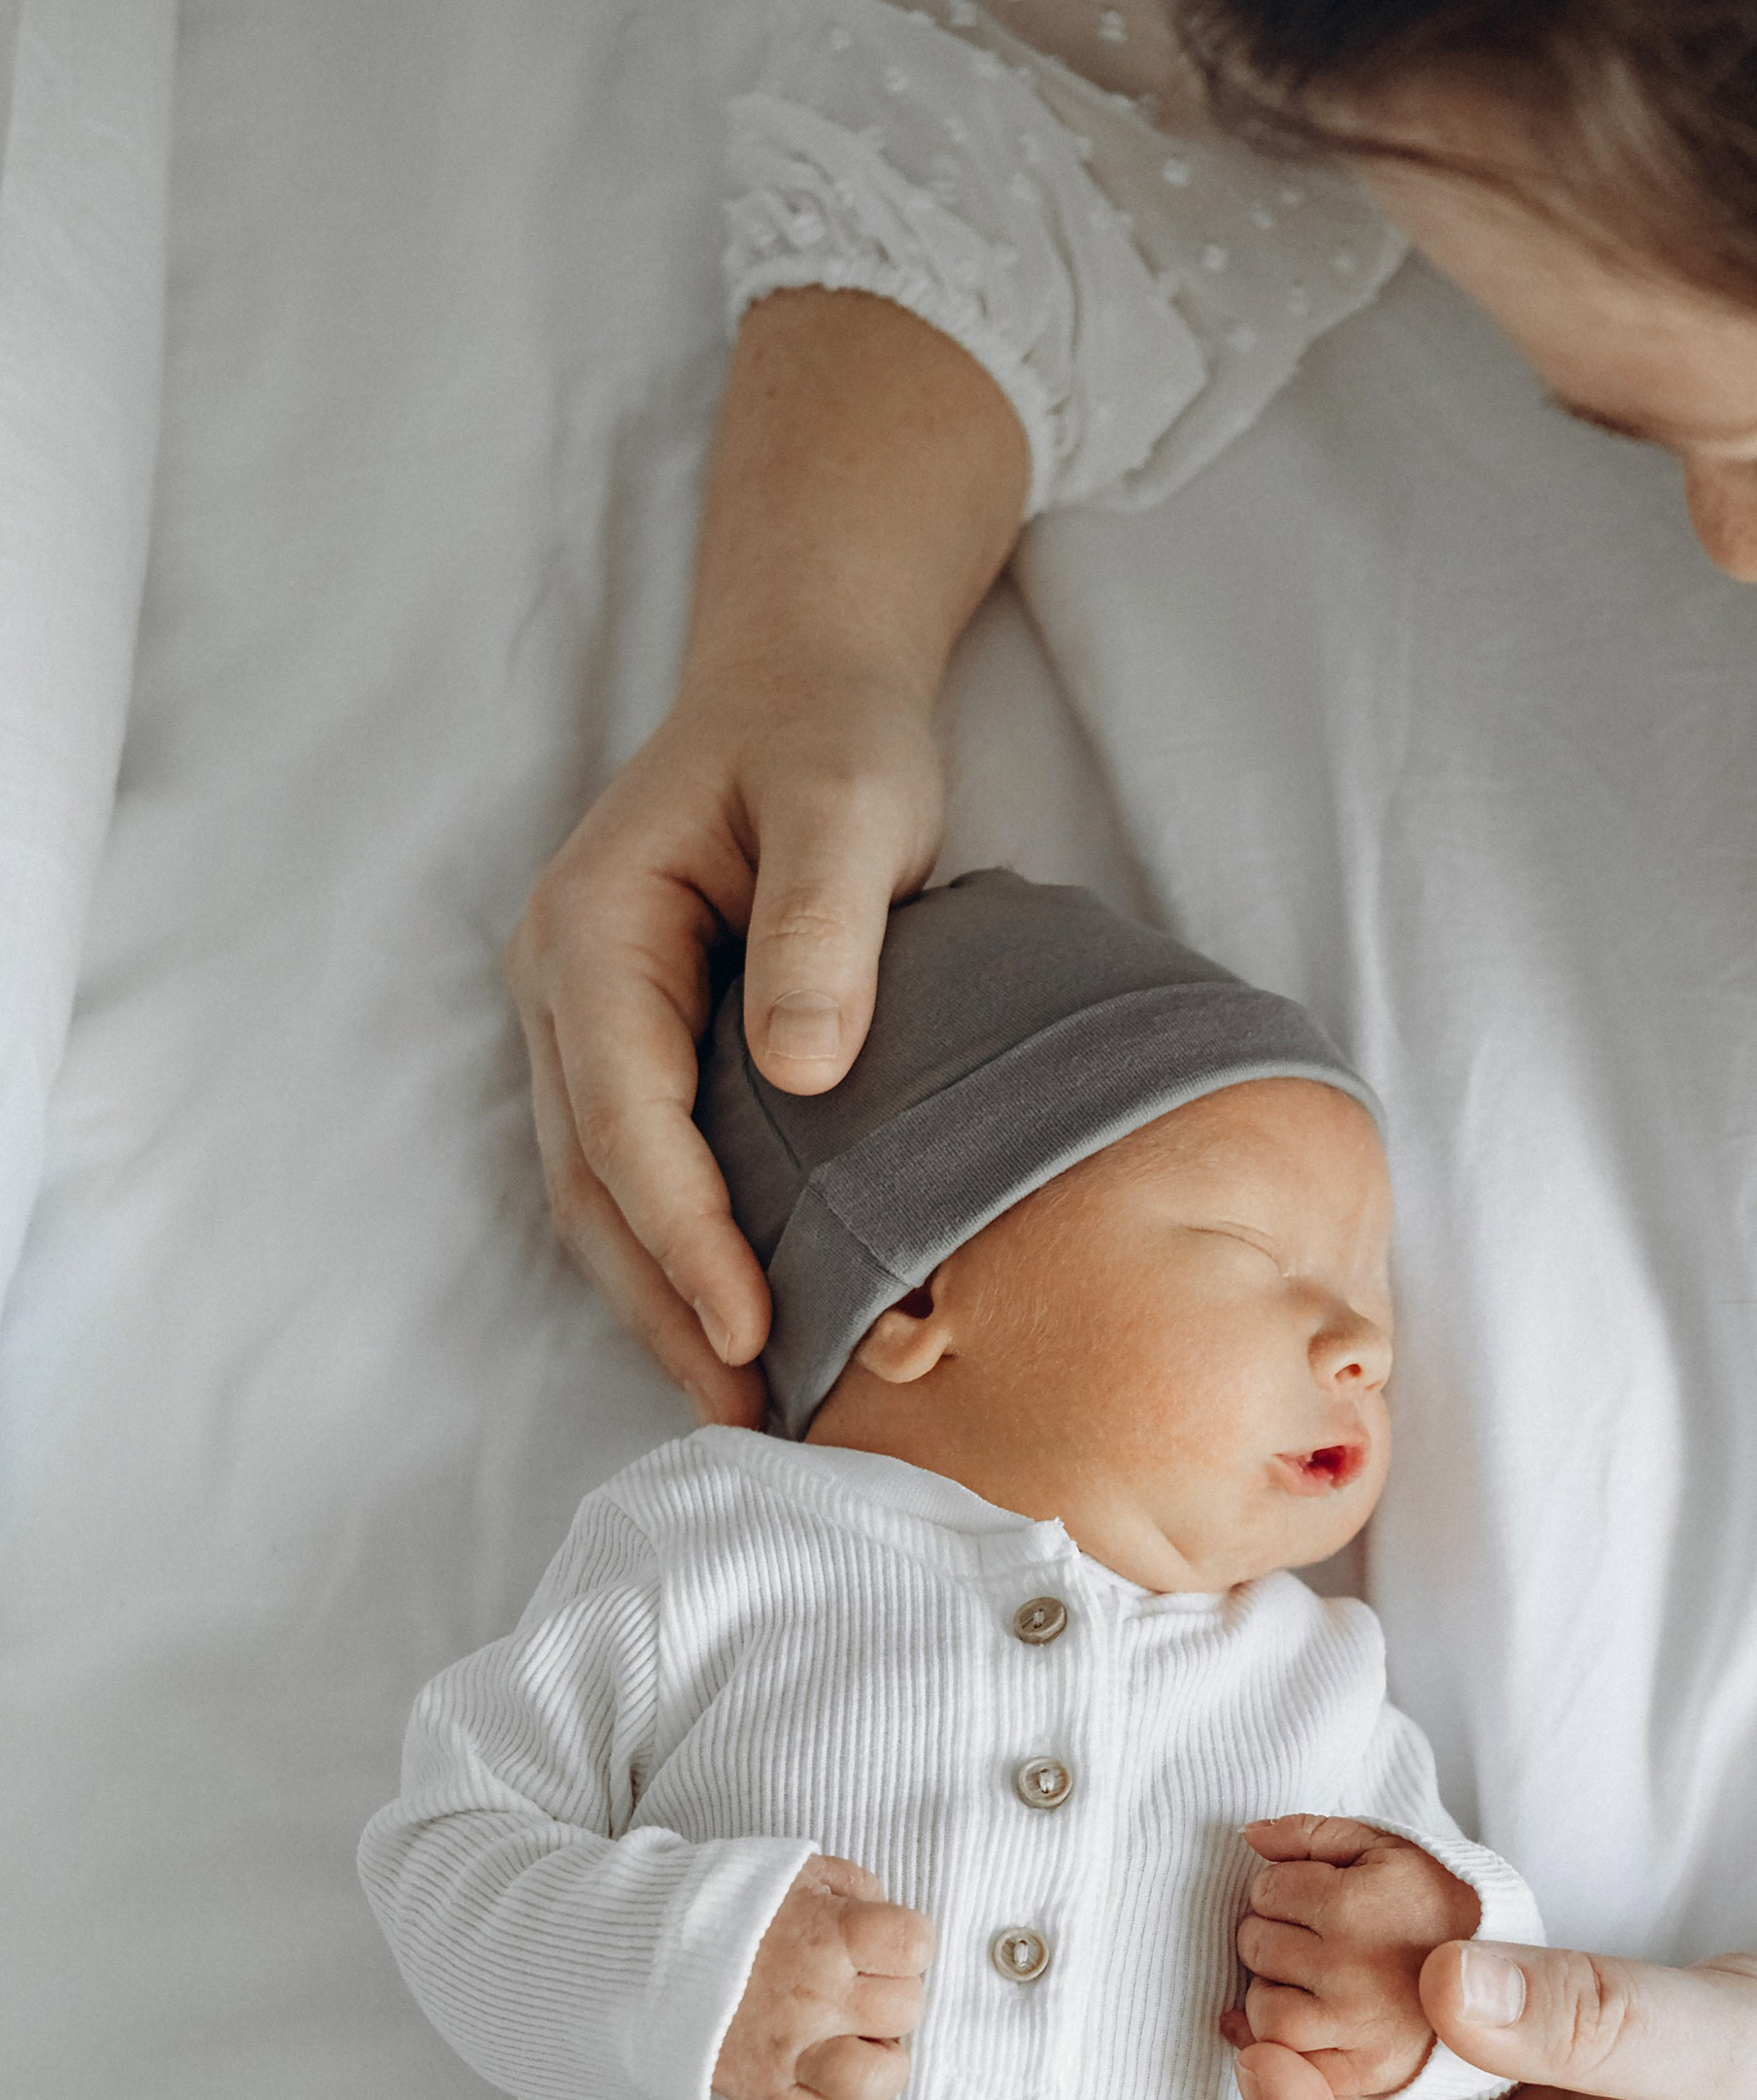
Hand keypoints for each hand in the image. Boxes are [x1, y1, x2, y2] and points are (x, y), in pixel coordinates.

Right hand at [507, 292, 1026, 1421]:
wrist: (808, 684)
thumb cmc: (831, 737)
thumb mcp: (850, 803)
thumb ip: (826, 927)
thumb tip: (802, 1067)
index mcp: (596, 929)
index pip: (625, 1115)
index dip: (682, 1234)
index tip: (746, 1328)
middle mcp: (563, 987)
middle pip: (591, 1182)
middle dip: (659, 1305)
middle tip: (743, 1415)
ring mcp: (585, 1026)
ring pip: (600, 1196)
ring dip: (660, 1303)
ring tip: (742, 1405)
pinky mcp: (633, 1053)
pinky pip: (637, 1176)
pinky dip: (678, 1260)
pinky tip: (744, 1329)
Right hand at [713, 1857, 934, 2099]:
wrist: (635, 1949)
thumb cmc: (721, 1906)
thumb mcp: (791, 1871)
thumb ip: (850, 1888)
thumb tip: (883, 1913)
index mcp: (827, 1934)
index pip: (915, 1944)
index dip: (909, 1943)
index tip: (885, 1944)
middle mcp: (814, 1996)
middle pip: (906, 2009)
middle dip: (893, 1995)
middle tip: (864, 1988)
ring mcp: (787, 2051)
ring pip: (875, 2079)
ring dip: (880, 2060)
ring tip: (859, 2041)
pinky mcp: (760, 2091)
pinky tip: (828, 2075)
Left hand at [1225, 1816, 1480, 2099]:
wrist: (1516, 1982)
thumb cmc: (1444, 1906)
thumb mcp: (1391, 1849)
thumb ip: (1314, 1834)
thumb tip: (1251, 1836)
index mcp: (1355, 1905)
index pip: (1267, 1890)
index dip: (1283, 1889)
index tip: (1314, 1898)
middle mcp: (1350, 1968)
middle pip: (1257, 1945)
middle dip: (1274, 1934)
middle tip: (1313, 1939)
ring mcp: (1356, 2028)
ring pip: (1264, 2009)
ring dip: (1277, 1991)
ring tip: (1313, 1981)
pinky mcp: (1364, 2074)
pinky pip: (1291, 2062)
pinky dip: (1291, 2043)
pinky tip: (1316, 2020)